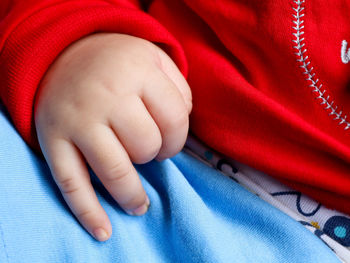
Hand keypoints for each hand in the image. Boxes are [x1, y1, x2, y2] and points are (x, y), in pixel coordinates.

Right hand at [34, 33, 191, 240]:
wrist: (64, 53)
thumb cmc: (118, 63)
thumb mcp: (155, 59)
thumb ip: (179, 89)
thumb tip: (183, 124)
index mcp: (137, 72)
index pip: (175, 120)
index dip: (179, 137)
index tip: (169, 139)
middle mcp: (106, 96)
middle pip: (146, 146)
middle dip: (155, 155)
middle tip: (149, 151)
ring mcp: (77, 120)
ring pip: (114, 170)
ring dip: (132, 193)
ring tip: (140, 204)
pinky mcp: (52, 140)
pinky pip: (71, 183)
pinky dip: (88, 212)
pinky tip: (104, 231)